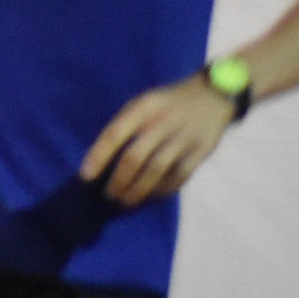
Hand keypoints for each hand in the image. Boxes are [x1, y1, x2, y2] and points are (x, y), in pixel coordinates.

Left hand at [82, 76, 235, 205]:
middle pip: (135, 157)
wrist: (213, 96)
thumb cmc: (166, 104)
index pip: (115, 133)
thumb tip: (100, 158)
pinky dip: (162, 190)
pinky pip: (178, 176)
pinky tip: (150, 196)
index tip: (86, 176)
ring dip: (138, 190)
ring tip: (125, 201)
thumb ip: (125, 125)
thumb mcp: (143, 103)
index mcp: (144, 107)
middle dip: (119, 181)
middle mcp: (163, 122)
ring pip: (156, 170)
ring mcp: (183, 137)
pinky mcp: (201, 151)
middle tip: (109, 195)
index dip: (98, 156)